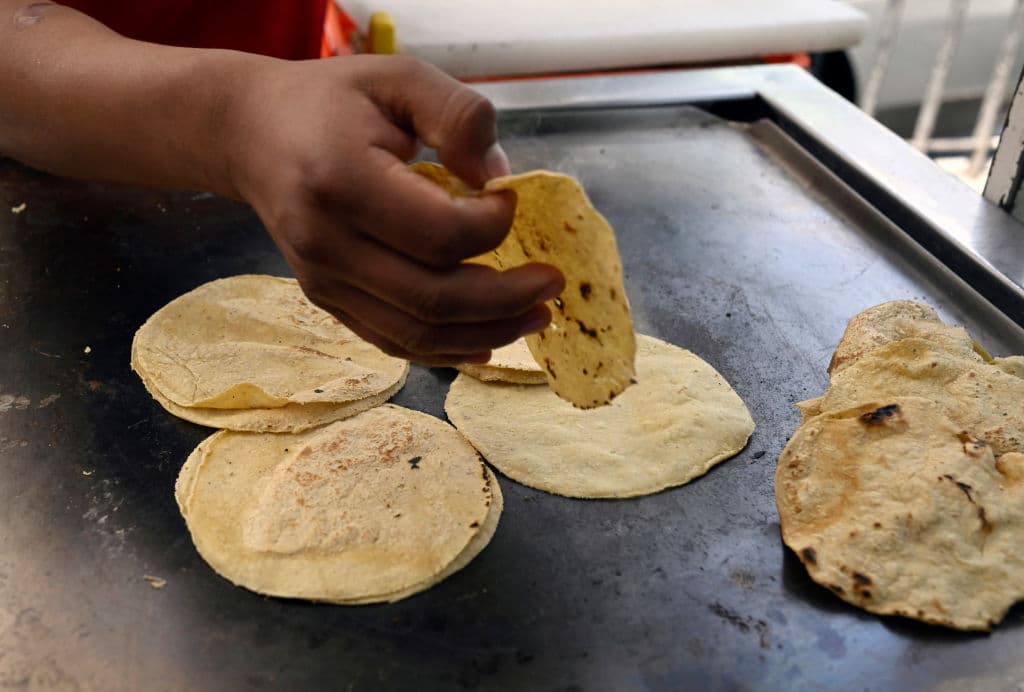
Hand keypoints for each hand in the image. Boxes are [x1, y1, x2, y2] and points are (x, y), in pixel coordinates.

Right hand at [224, 54, 563, 365]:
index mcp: (342, 181)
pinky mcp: (327, 301)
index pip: (439, 235)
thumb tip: (499, 177)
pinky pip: (394, 342)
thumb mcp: (399, 78)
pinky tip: (488, 343)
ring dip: (488, 332)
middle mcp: (327, 243)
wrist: (253, 135)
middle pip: (433, 299)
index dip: (492, 228)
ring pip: (417, 333)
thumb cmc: (333, 102)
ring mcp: (323, 281)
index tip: (509, 202)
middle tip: (552, 285)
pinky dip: (447, 350)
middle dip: (506, 299)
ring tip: (536, 316)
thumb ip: (458, 116)